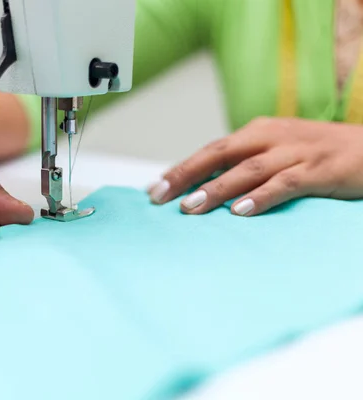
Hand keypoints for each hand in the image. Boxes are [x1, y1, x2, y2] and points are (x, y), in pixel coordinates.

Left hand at [148, 117, 362, 215]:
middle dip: (187, 175)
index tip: (155, 188)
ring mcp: (296, 153)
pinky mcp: (319, 169)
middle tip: (160, 196)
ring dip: (216, 189)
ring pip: (247, 170)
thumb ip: (246, 165)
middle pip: (220, 154)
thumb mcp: (278, 152)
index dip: (182, 168)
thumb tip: (206, 186)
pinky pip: (285, 184)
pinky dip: (261, 197)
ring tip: (191, 207)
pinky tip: (240, 211)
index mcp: (259, 132)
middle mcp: (272, 138)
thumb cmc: (320, 153)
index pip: (211, 150)